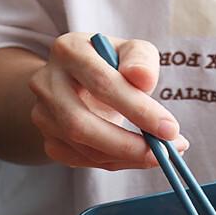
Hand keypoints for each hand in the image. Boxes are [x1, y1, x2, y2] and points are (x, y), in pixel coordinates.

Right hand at [29, 32, 188, 169]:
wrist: (75, 82)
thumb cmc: (108, 64)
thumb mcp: (129, 51)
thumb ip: (141, 60)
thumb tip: (143, 80)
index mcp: (68, 51)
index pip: (102, 84)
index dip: (138, 109)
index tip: (170, 129)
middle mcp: (47, 84)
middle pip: (83, 125)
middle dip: (128, 145)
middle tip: (163, 153)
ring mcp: (44, 117)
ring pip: (85, 150)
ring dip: (128, 158)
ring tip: (159, 155)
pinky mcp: (51, 142)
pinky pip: (87, 162)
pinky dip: (118, 163)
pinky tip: (138, 157)